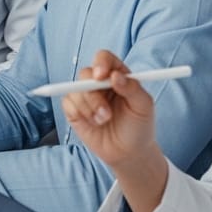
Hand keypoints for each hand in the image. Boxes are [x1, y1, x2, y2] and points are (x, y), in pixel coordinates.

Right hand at [61, 50, 159, 170]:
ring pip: (74, 91)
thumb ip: (133, 88)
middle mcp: (98, 83)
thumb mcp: (144, 106)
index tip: (101, 76)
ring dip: (89, 108)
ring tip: (104, 121)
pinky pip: (67, 104)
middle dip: (93, 95)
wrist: (128, 153)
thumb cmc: (139, 127)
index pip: (104, 58)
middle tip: (106, 113)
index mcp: (117, 75)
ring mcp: (85, 96)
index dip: (100, 63)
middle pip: (85, 74)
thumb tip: (116, 76)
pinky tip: (93, 124)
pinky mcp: (74, 110)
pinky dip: (80, 115)